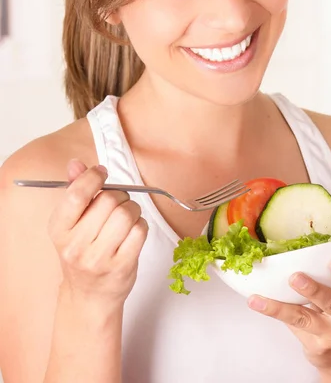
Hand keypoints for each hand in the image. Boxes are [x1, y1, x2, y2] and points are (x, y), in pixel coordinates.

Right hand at [48, 159, 147, 306]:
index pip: (77, 194)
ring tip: (126, 217)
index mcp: (59, 230)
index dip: (93, 177)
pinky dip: (140, 224)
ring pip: (126, 213)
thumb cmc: (83, 252)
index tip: (101, 173)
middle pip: (108, 201)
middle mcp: (76, 246)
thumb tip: (76, 163)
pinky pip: (140, 230)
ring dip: (132, 208)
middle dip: (118, 195)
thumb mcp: (71, 223)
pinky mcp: (121, 266)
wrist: (89, 296)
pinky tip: (132, 231)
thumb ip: (75, 190)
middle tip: (117, 202)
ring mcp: (99, 258)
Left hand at [248, 256, 330, 369]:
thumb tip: (290, 249)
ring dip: (283, 307)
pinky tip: (257, 302)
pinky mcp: (318, 345)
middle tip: (295, 277)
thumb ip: (326, 276)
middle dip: (314, 290)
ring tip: (262, 297)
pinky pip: (292, 325)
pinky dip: (272, 311)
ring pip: (307, 318)